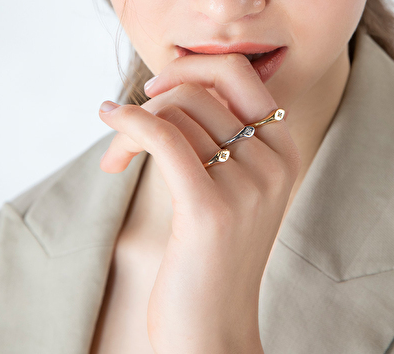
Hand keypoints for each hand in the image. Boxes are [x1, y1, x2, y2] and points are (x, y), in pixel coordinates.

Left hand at [98, 53, 300, 353]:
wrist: (214, 325)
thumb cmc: (213, 251)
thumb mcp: (233, 184)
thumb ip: (222, 133)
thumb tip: (176, 85)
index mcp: (283, 150)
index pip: (240, 74)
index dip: (194, 68)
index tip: (158, 87)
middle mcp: (274, 162)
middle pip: (199, 93)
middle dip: (154, 98)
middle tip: (126, 119)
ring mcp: (249, 184)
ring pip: (174, 115)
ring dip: (132, 128)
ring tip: (118, 158)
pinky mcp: (211, 208)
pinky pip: (163, 137)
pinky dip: (129, 124)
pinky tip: (110, 121)